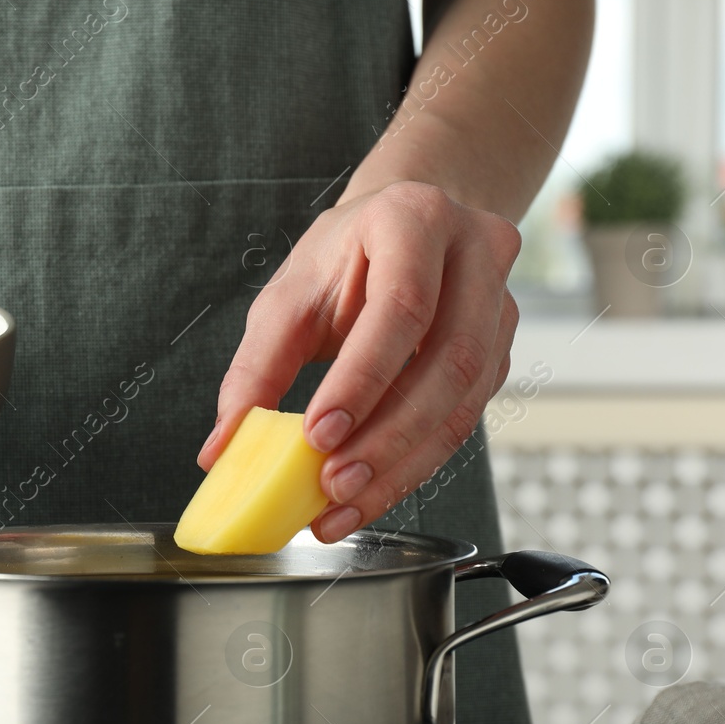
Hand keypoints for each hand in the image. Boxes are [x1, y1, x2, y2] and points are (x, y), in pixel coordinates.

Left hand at [202, 181, 520, 542]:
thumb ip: (254, 370)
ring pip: (466, 401)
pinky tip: (374, 491)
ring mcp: (500, 304)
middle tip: (333, 486)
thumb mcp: (288, 298)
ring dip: (404, 465)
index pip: (401, 307)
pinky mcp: (503, 350)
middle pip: (449, 362)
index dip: (362, 379)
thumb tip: (221, 450)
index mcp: (414, 220)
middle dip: (387, 438)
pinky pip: (467, 419)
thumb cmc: (341, 260)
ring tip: (346, 503)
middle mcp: (475, 255)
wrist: (400, 231)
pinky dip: (417, 464)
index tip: (319, 436)